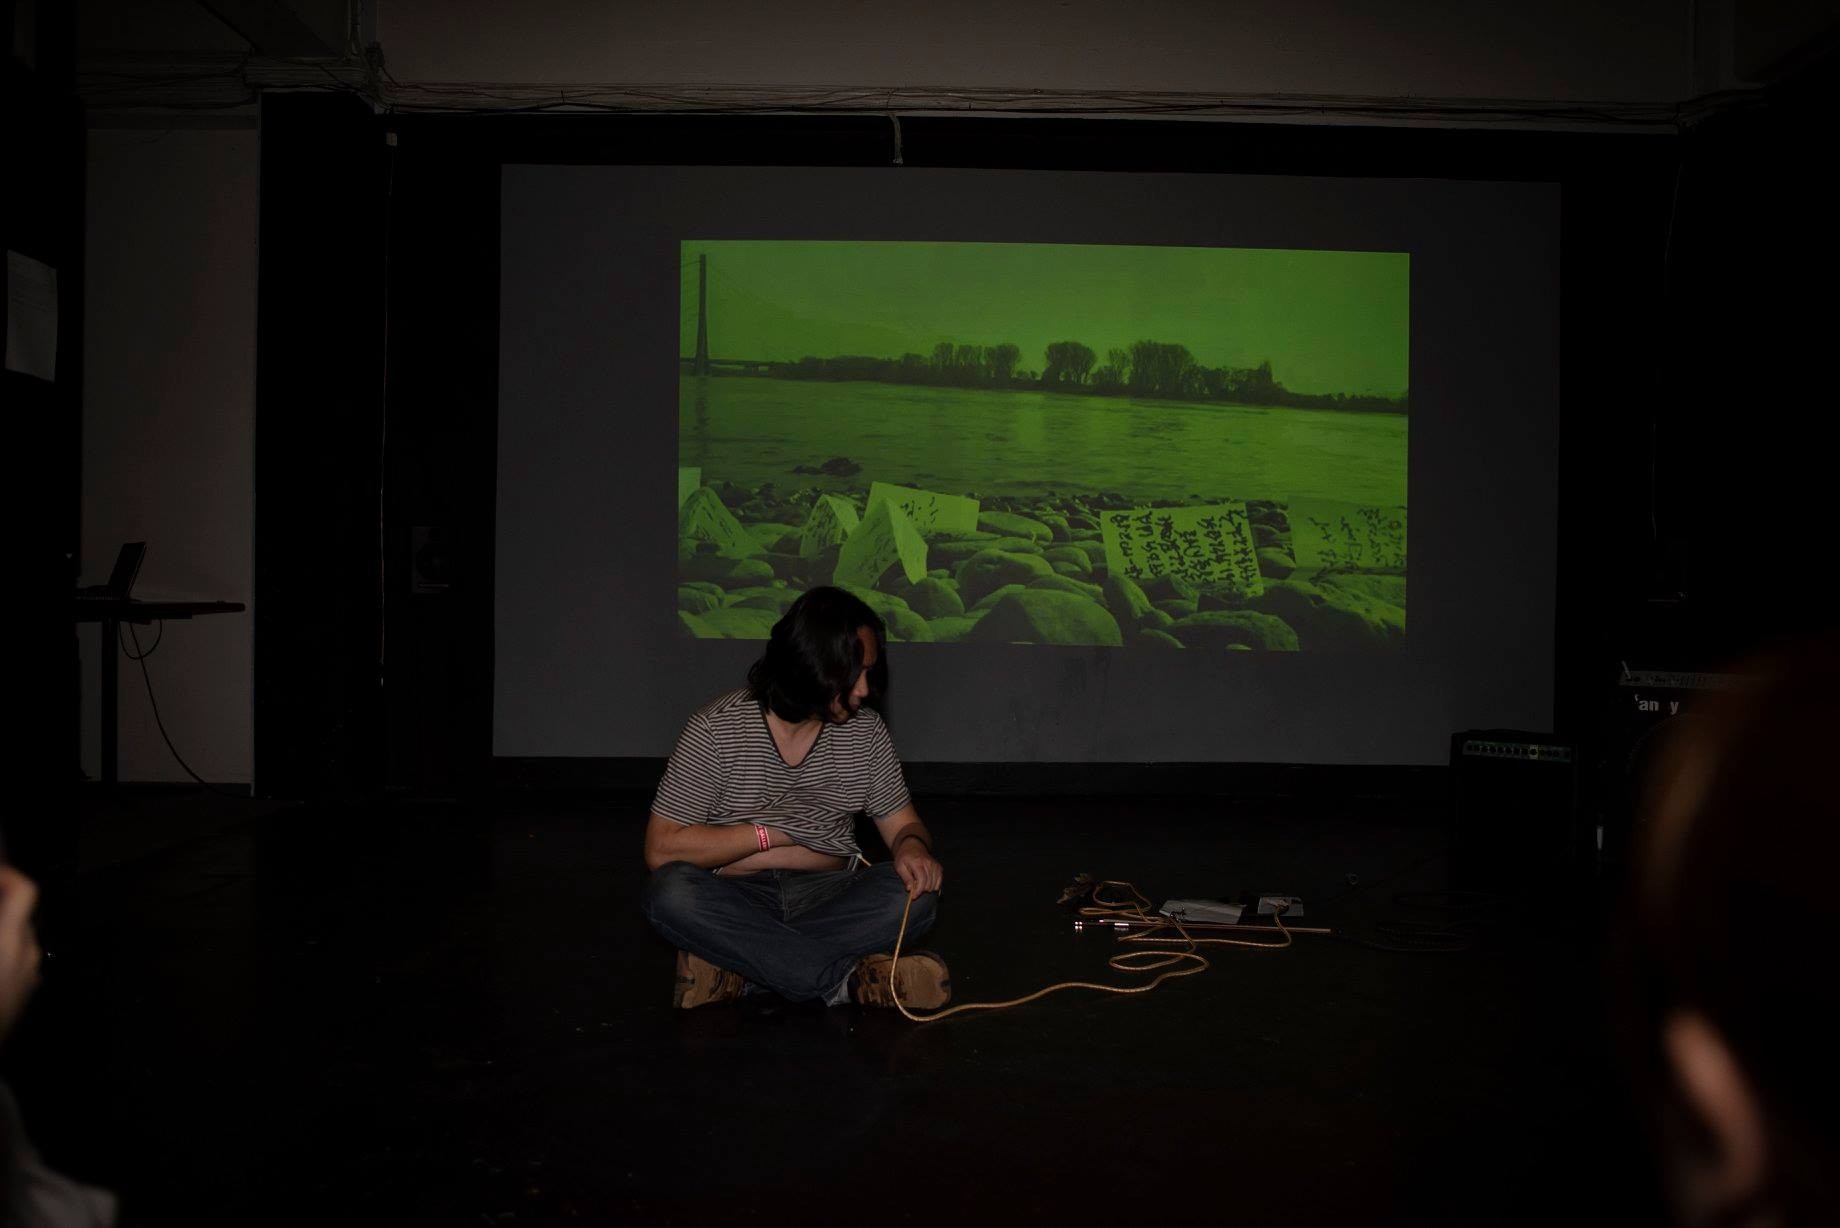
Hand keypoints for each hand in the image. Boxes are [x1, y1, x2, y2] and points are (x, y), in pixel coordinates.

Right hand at [0, 865, 42, 1041]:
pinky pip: (14, 962)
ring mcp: (29, 976)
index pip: (24, 890)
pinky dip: (0, 955)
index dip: (7, 874)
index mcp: (9, 939)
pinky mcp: (26, 994)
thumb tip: (1, 904)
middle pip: (18, 915)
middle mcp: (27, 954)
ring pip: (15, 939)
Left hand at [892, 837, 942, 899]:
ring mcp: (935, 865)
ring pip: (934, 884)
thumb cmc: (904, 857)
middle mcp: (929, 863)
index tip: (913, 896)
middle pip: (928, 884)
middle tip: (914, 887)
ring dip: (927, 888)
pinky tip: (927, 883)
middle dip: (921, 889)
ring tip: (919, 884)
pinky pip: (939, 882)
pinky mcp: (939, 867)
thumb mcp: (900, 866)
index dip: (918, 891)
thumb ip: (905, 878)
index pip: (921, 880)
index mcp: (918, 862)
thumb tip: (910, 889)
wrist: (913, 846)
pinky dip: (934, 885)